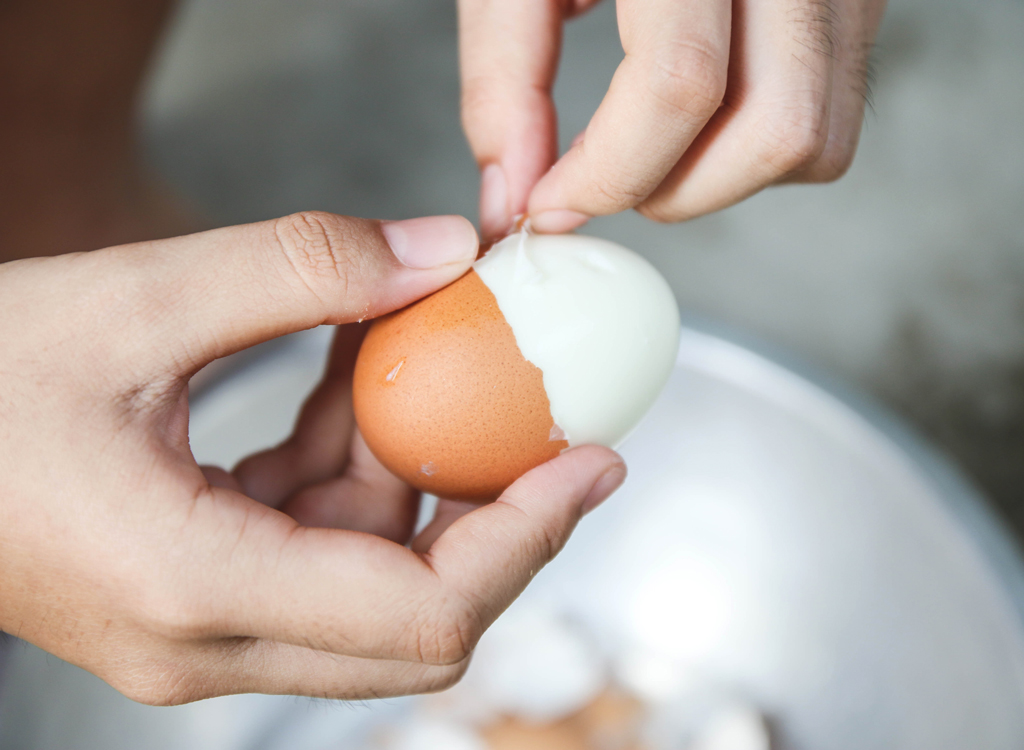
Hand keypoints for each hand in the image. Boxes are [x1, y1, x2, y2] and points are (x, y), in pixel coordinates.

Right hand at [0, 212, 624, 704]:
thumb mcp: (134, 301)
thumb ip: (301, 271)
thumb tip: (439, 256)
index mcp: (195, 589)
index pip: (425, 614)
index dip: (526, 538)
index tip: (589, 463)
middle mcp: (206, 642)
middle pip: (418, 618)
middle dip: (490, 514)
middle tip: (535, 417)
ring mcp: (201, 633)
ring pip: (370, 582)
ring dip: (409, 475)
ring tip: (406, 363)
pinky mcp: (197, 602)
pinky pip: (317, 554)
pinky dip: (350, 475)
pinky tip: (341, 389)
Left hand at [459, 0, 886, 237]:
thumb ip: (505, 77)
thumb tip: (517, 194)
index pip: (679, 85)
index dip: (608, 174)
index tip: (552, 202)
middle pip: (776, 130)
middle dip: (675, 192)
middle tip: (608, 179)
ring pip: (815, 140)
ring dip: (719, 182)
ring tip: (649, 147)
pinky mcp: (858, 0)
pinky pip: (829, 119)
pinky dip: (755, 154)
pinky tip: (698, 120)